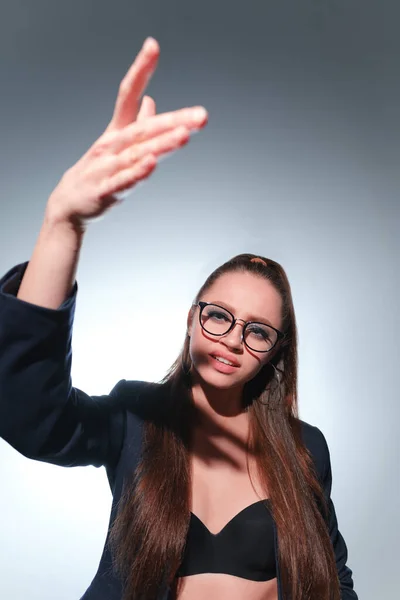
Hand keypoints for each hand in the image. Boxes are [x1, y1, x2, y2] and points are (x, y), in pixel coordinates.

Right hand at [46, 37, 207, 226]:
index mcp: (117, 130)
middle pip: (144, 127)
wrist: (70, 203)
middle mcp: (111, 144)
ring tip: (184, 135)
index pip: (127, 93)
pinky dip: (137, 173)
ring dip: (161, 144)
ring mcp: (107, 167)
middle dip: (174, 120)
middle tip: (201, 115)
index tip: (153, 46)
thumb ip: (136, 122)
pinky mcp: (105, 190)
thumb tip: (151, 101)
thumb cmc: (98, 171)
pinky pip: (123, 181)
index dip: (140, 69)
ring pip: (137, 152)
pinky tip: (152, 164)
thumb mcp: (116, 144)